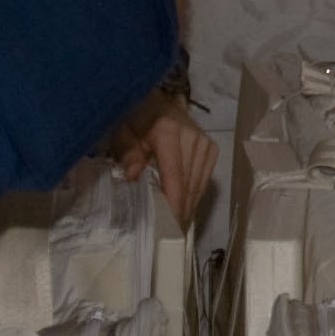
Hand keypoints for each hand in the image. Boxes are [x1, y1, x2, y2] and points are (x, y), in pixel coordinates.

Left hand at [116, 95, 218, 223]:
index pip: (175, 177)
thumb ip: (126, 153)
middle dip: (179, 212)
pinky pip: (204, 181)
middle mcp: (193, 139)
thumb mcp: (123, 132)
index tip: (168, 228)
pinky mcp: (212, 150)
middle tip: (168, 236)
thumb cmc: (137, 118)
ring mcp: (206, 145)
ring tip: (175, 227)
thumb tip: (132, 176)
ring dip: (187, 207)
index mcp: (169, 132)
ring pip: (198, 186)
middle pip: (188, 185)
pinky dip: (193, 196)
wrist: (160, 100)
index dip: (173, 205)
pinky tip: (183, 209)